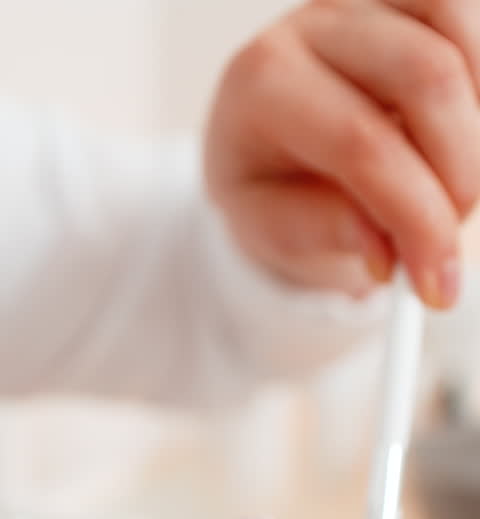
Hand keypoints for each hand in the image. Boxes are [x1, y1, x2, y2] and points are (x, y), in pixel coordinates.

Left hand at [205, 0, 479, 306]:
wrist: (265, 138)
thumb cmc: (269, 186)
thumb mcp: (272, 229)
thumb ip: (326, 232)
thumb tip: (390, 249)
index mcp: (263, 84)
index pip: (362, 144)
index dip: (414, 217)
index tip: (435, 286)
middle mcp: (316, 25)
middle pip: (428, 78)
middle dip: (459, 177)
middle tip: (447, 245)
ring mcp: (367, 1)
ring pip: (463, 41)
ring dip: (479, 132)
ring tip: (451, 188)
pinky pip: (472, 21)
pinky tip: (463, 140)